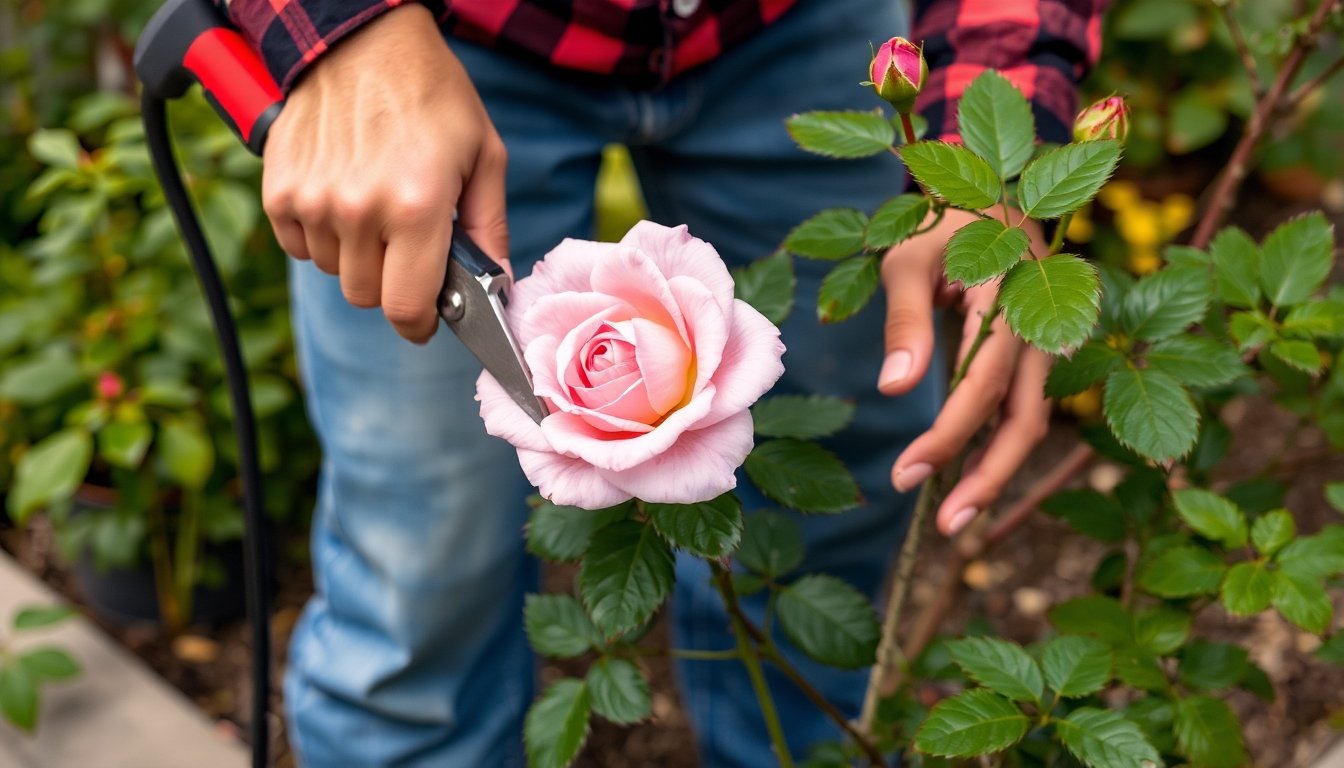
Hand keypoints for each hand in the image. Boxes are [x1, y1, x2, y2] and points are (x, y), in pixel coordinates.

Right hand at [261, 4, 508, 342]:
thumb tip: (498, 289)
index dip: (420, 324)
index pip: (406, 308)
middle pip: (368, 297)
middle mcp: (359, 210)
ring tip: (375, 207)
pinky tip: (342, 197)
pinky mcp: (279, 191)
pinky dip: (321, 236)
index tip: (427, 320)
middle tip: (407, 246)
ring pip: (334, 273)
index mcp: (417, 206)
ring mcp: (313, 201)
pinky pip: (300, 247)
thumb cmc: (432, 95)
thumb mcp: (484, 156)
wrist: (362, 40)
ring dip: (356, 257)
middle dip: (392, 283)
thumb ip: (491, 230)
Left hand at [878, 208, 1052, 535]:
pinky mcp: (1038, 354)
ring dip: (997, 470)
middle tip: (946, 524)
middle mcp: (1042, 326)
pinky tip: (969, 475)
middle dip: (987, 474)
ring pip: (1032, 420)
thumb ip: (906, 320)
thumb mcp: (910, 258)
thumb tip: (894, 389)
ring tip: (954, 515)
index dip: (950, 434)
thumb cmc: (941, 224)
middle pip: (1026, 417)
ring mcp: (1047, 342)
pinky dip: (998, 445)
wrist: (990, 195)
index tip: (905, 474)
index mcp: (1012, 296)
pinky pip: (1024, 408)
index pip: (984, 382)